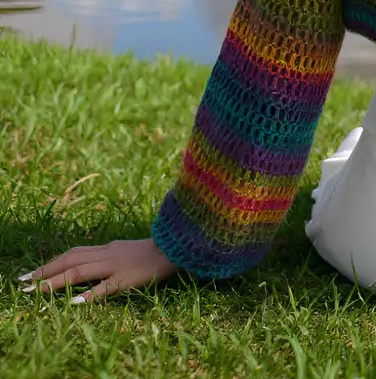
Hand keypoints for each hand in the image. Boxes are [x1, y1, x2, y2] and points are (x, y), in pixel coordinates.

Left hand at [18, 238, 176, 303]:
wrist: (178, 247)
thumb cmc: (155, 250)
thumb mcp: (127, 249)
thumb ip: (109, 255)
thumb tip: (90, 264)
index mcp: (108, 248)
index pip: (73, 253)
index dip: (51, 262)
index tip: (32, 273)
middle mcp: (107, 254)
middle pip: (70, 259)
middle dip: (45, 271)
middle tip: (24, 283)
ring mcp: (116, 265)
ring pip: (80, 271)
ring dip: (56, 281)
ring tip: (36, 291)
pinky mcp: (127, 278)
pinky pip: (104, 287)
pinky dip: (88, 294)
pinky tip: (74, 302)